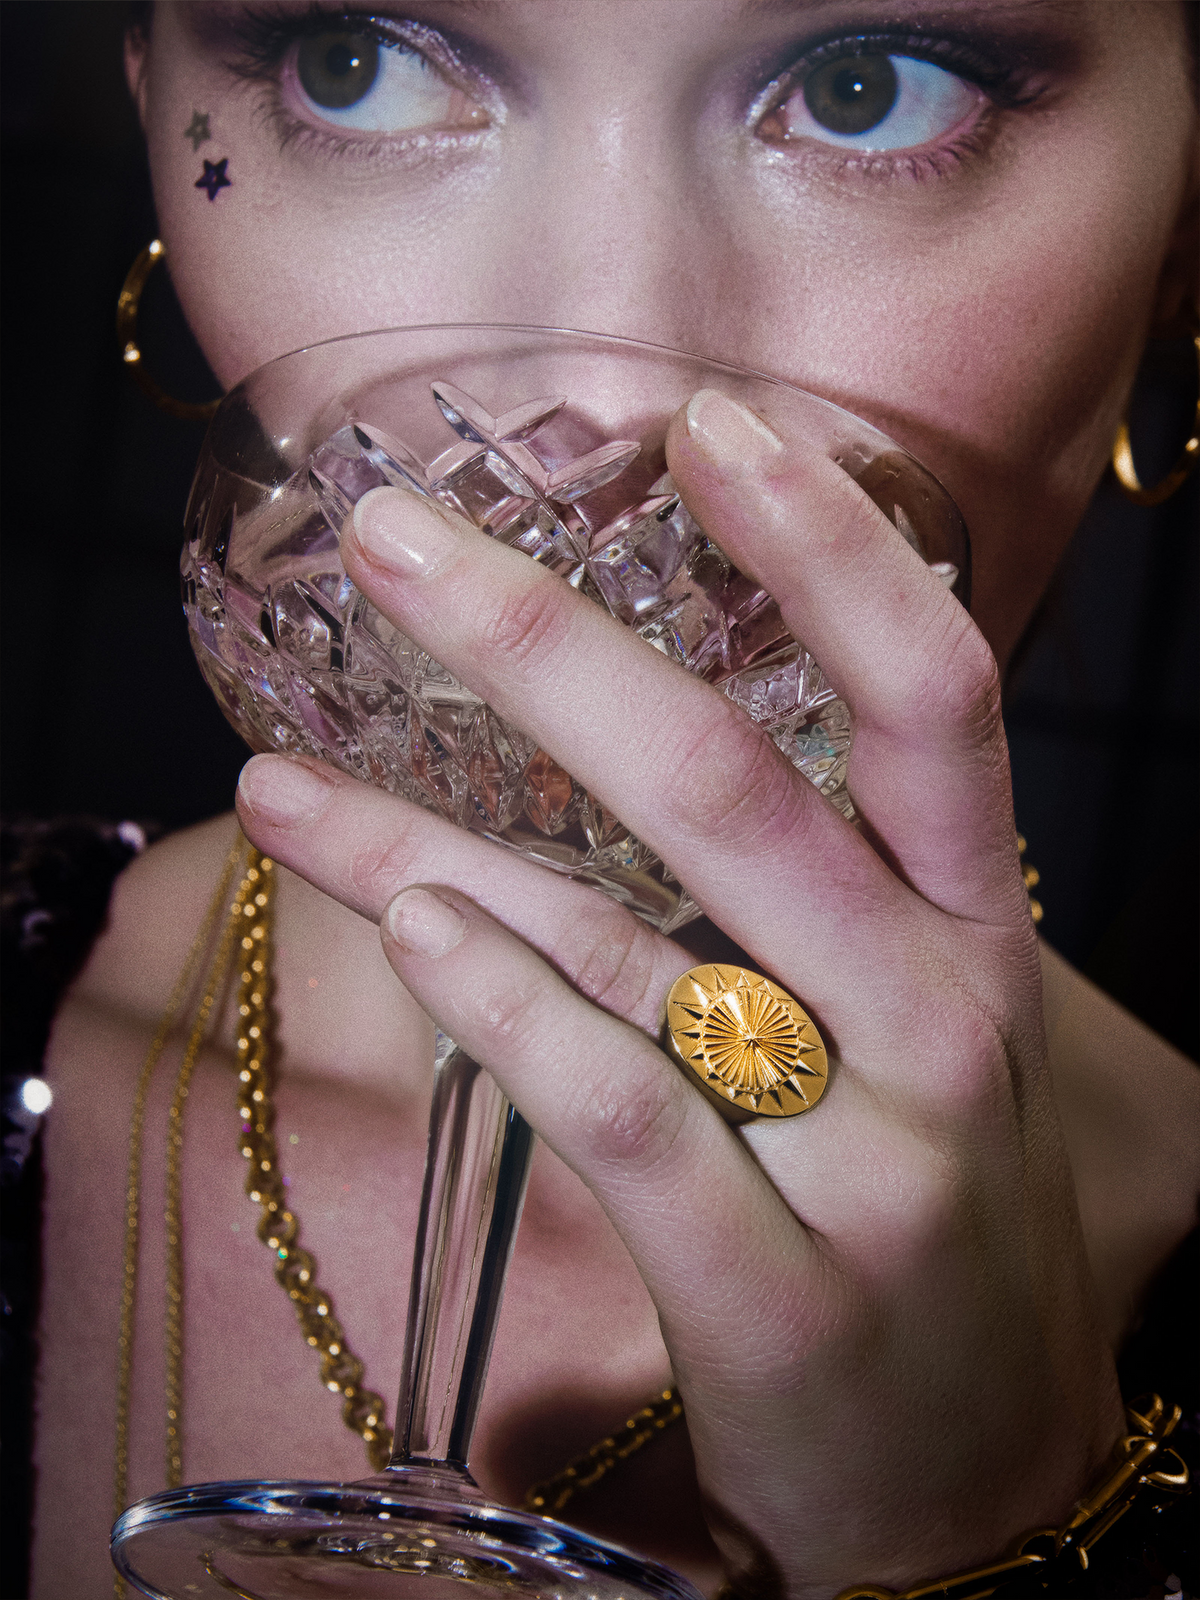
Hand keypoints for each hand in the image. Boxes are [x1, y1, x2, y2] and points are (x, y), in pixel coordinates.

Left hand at [236, 389, 1121, 1598]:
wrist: (989, 1455)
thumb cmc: (929, 1195)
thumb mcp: (923, 1017)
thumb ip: (824, 882)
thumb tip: (641, 714)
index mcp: (984, 927)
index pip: (934, 697)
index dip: (827, 549)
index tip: (706, 422)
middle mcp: (944, 1020)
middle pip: (736, 789)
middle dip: (547, 645)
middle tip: (397, 541)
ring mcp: (868, 1161)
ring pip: (631, 948)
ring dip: (428, 841)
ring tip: (276, 782)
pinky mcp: (775, 1289)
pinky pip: (615, 1110)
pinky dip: (499, 1001)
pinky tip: (401, 922)